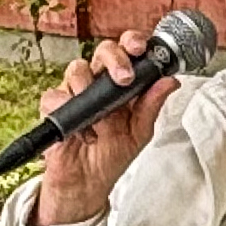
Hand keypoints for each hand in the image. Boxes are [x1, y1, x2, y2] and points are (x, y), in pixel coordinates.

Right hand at [32, 36, 176, 225]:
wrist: (88, 183)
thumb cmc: (112, 155)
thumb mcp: (139, 133)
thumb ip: (152, 106)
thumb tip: (171, 81)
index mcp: (121, 84)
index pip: (126, 51)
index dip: (132, 42)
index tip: (141, 47)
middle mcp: (98, 83)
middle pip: (102, 50)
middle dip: (114, 58)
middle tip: (124, 78)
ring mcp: (74, 93)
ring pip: (76, 69)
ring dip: (89, 87)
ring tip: (101, 117)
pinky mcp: (54, 108)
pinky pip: (55, 96)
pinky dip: (69, 111)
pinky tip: (85, 133)